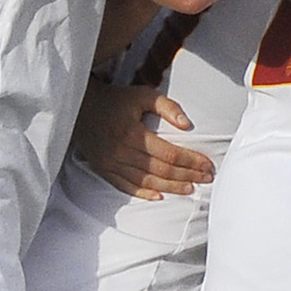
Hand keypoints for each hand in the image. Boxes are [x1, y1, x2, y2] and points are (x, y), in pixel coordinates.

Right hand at [72, 83, 213, 200]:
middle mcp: (121, 151)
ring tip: (191, 189)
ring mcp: (110, 163)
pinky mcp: (102, 169)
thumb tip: (187, 125)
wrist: (81, 106)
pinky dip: (144, 193)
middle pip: (161, 170)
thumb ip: (167, 106)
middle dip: (187, 175)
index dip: (191, 161)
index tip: (208, 165)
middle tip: (207, 179)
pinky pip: (125, 186)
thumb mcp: (143, 95)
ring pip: (146, 181)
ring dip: (171, 187)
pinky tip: (160, 196)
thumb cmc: (117, 100)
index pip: (169, 153)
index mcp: (132, 133)